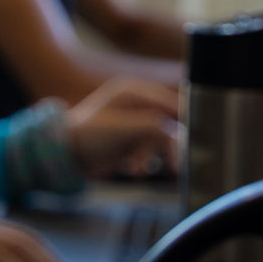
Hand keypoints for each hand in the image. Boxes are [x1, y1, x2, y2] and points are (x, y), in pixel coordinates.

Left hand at [65, 76, 181, 176]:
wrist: (68, 154)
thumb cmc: (90, 134)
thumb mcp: (123, 127)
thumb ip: (152, 126)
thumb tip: (176, 130)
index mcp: (134, 92)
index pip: (168, 102)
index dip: (183, 118)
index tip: (194, 137)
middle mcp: (138, 105)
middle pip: (169, 124)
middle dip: (168, 146)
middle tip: (176, 167)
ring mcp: (137, 124)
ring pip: (161, 141)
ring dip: (151, 157)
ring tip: (136, 169)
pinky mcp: (134, 142)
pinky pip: (151, 153)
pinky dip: (144, 162)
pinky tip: (131, 169)